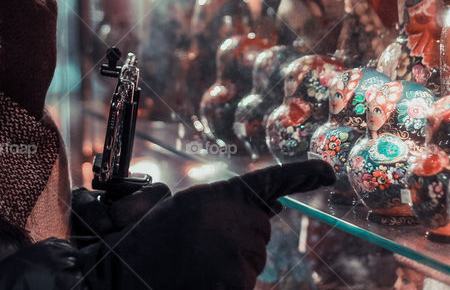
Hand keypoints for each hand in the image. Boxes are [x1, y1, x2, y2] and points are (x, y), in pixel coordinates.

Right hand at [81, 159, 334, 289]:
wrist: (121, 280)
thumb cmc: (146, 246)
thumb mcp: (182, 211)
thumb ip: (224, 208)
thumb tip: (264, 216)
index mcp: (221, 195)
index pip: (273, 181)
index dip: (304, 174)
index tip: (328, 172)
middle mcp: (238, 221)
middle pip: (259, 233)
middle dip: (235, 241)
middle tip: (195, 249)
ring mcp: (241, 256)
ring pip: (251, 262)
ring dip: (228, 266)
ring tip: (190, 267)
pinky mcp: (238, 285)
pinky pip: (243, 282)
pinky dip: (227, 282)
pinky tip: (200, 279)